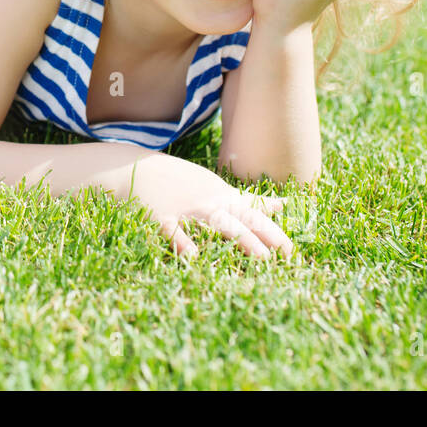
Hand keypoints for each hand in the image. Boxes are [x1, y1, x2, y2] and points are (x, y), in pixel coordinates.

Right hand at [128, 155, 292, 262]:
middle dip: (265, 239)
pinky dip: (184, 244)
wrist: (134, 168)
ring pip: (217, 226)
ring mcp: (185, 211)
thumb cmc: (179, 181)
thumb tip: (283, 204)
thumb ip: (249, 200)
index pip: (254, 216)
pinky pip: (175, 233)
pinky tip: (194, 258)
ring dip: (240, 241)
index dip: (274, 233)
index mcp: (221, 197)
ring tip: (260, 258)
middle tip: (286, 257)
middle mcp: (208, 204)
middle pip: (241, 222)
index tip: (292, 251)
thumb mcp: (215, 187)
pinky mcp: (161, 219)